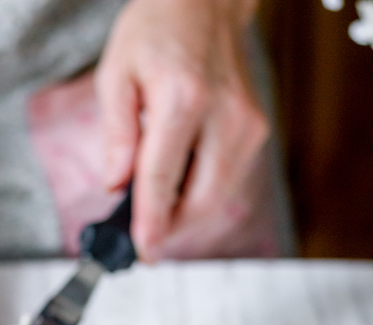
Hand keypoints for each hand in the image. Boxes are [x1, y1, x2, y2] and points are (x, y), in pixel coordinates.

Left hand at [96, 0, 268, 260]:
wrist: (205, 3)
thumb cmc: (156, 32)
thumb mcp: (117, 75)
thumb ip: (116, 136)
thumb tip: (115, 186)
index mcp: (182, 99)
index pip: (161, 180)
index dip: (150, 224)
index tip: (142, 253)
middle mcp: (222, 114)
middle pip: (198, 200)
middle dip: (170, 228)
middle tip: (144, 239)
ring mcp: (247, 124)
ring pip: (217, 198)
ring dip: (186, 216)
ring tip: (157, 211)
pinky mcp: (257, 131)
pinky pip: (227, 181)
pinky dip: (201, 194)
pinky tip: (180, 186)